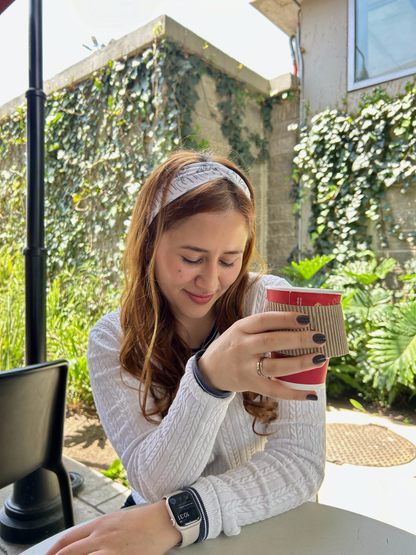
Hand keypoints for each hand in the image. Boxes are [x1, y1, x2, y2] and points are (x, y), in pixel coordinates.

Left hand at [44, 500, 180, 554]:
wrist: (162, 520)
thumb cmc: (141, 520)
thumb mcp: (115, 520)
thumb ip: (97, 532)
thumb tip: (81, 544)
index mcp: (98, 525)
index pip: (67, 540)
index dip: (53, 552)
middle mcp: (101, 537)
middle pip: (69, 553)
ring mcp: (111, 550)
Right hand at [198, 311, 325, 400]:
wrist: (209, 370)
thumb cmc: (232, 345)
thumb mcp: (240, 329)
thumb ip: (263, 325)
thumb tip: (298, 319)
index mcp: (240, 328)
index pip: (264, 320)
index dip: (285, 318)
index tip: (306, 318)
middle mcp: (241, 347)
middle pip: (272, 342)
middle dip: (298, 339)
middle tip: (320, 337)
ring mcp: (245, 367)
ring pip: (275, 367)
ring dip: (299, 363)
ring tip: (319, 358)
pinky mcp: (249, 385)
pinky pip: (274, 391)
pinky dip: (294, 394)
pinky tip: (311, 394)